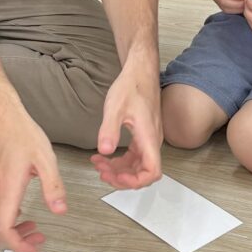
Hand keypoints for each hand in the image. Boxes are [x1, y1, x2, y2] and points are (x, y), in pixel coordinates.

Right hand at [0, 99, 65, 251]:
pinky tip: (19, 209)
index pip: (3, 231)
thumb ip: (53, 186)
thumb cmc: (19, 132)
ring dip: (8, 231)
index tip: (34, 247)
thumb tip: (60, 210)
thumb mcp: (45, 158)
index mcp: (6, 189)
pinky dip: (2, 219)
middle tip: (36, 238)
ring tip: (30, 225)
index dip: (18, 246)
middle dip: (15, 242)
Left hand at [91, 58, 162, 189]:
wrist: (141, 71)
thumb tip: (105, 151)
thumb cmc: (132, 86)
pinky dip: (120, 161)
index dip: (136, 181)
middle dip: (121, 177)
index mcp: (149, 137)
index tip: (117, 177)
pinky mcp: (144, 135)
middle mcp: (152, 141)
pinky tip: (105, 156)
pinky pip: (135, 156)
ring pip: (137, 165)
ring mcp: (149, 139)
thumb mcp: (115, 107)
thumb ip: (109, 130)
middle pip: (143, 172)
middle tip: (101, 172)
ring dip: (119, 170)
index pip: (152, 171)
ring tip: (99, 165)